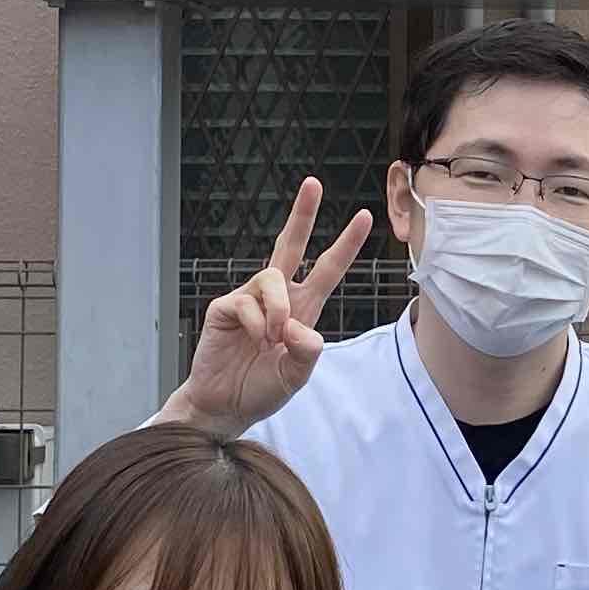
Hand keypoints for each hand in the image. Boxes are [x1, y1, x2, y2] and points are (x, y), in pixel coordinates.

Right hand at [166, 177, 371, 434]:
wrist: (225, 406)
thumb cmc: (261, 389)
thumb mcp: (295, 378)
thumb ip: (306, 355)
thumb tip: (303, 329)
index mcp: (303, 310)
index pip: (327, 270)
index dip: (345, 245)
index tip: (364, 216)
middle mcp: (278, 298)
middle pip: (292, 246)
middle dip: (302, 214)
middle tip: (313, 183)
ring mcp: (250, 299)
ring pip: (272, 278)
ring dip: (277, 309)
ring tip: (270, 339)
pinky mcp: (224, 307)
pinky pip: (244, 301)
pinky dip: (254, 322)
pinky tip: (250, 339)